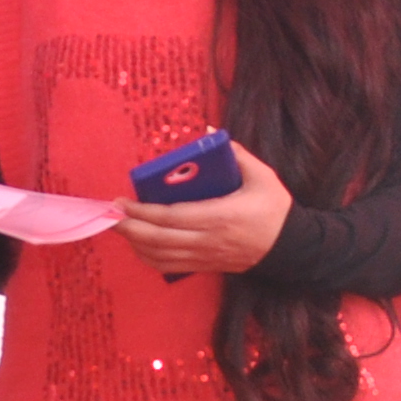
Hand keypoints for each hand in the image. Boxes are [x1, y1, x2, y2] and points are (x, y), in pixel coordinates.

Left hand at [117, 142, 292, 278]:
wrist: (289, 247)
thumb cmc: (274, 209)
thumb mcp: (262, 176)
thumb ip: (237, 154)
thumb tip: (211, 132)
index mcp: (220, 216)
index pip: (172, 217)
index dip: (143, 212)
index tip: (122, 202)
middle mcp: (209, 240)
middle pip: (159, 239)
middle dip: (130, 228)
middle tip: (111, 215)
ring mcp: (205, 256)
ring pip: (160, 256)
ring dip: (134, 243)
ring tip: (119, 227)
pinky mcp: (204, 265)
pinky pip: (168, 267)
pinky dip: (148, 258)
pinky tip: (138, 245)